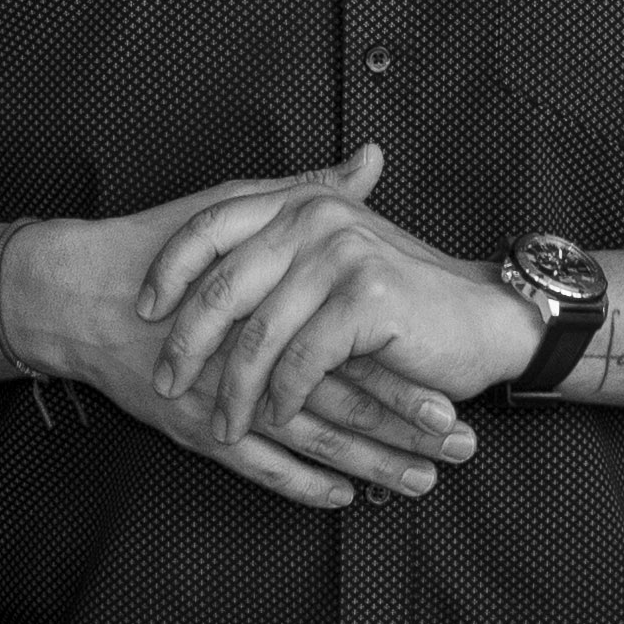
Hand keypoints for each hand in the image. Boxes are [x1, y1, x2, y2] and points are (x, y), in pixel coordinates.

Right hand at [0, 192, 460, 507]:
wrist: (78, 295)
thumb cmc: (158, 246)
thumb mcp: (238, 206)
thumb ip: (310, 193)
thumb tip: (371, 161)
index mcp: (278, 306)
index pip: (358, 352)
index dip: (412, 377)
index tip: (463, 394)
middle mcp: (260, 360)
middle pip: (349, 405)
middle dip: (407, 432)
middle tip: (462, 449)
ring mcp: (230, 401)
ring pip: (314, 444)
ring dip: (370, 465)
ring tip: (421, 483)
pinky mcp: (198, 430)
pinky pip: (259, 468)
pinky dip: (302, 485)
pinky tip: (343, 497)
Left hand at [134, 148, 544, 451]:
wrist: (483, 321)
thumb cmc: (401, 298)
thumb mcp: (333, 256)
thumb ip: (275, 243)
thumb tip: (194, 251)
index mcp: (299, 200)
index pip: (210, 228)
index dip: (168, 272)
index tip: (141, 313)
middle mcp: (316, 217)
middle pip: (222, 285)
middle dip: (187, 343)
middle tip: (164, 382)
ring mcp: (342, 255)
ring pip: (258, 333)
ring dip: (233, 387)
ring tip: (219, 423)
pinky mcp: (365, 300)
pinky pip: (301, 361)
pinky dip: (282, 397)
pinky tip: (272, 420)